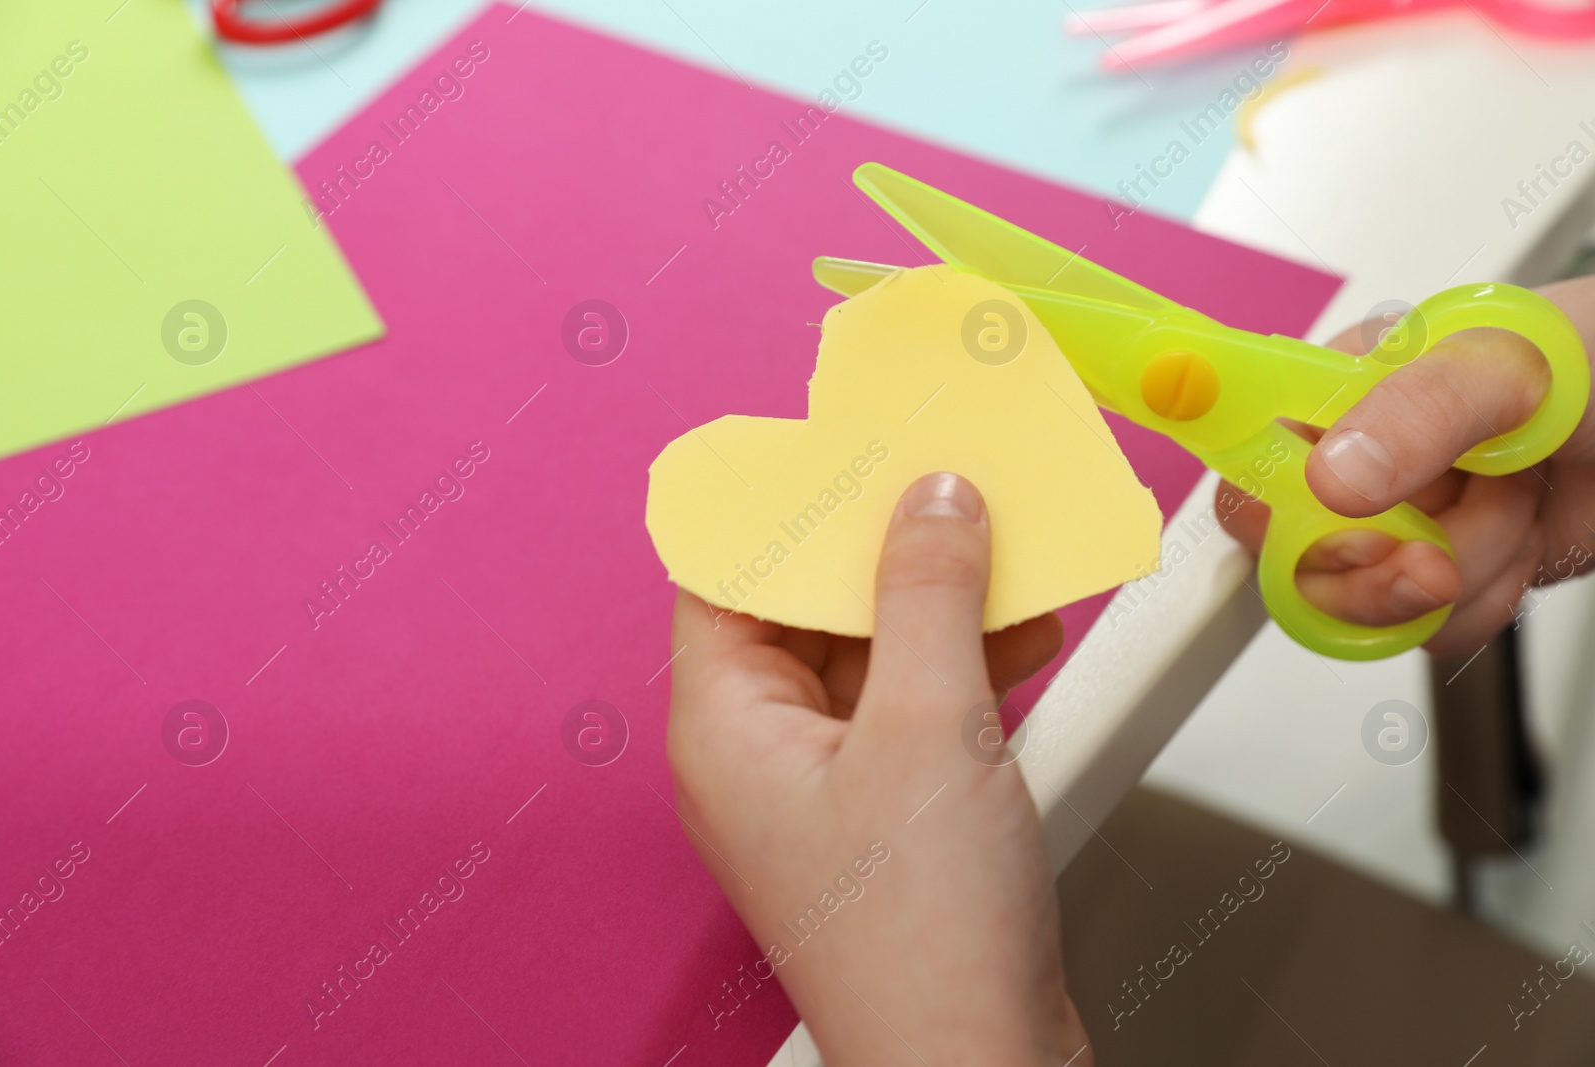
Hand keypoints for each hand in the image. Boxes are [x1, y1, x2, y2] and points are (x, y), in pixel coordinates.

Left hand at [666, 472, 1091, 1065]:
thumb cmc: (922, 944)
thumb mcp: (929, 725)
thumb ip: (926, 592)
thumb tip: (929, 500)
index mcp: (725, 726)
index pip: (726, 573)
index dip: (781, 507)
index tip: (841, 449)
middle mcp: (760, 754)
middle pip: (804, 607)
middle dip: (882, 549)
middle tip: (947, 487)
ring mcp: (824, 788)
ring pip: (868, 655)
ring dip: (937, 604)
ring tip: (1008, 555)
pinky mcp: (886, 817)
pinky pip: (911, 707)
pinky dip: (963, 666)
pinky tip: (1023, 637)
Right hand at [1218, 276, 1594, 656]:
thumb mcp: (1510, 365)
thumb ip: (1420, 411)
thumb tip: (1332, 475)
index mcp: (1340, 390)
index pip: (1247, 462)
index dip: (1275, 514)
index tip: (1331, 523)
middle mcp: (1353, 461)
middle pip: (1294, 559)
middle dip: (1381, 568)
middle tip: (1435, 550)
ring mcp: (1397, 523)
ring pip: (1367, 605)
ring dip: (1464, 572)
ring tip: (1516, 504)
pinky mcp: (1438, 574)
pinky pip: (1422, 631)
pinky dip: (1485, 605)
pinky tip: (1520, 547)